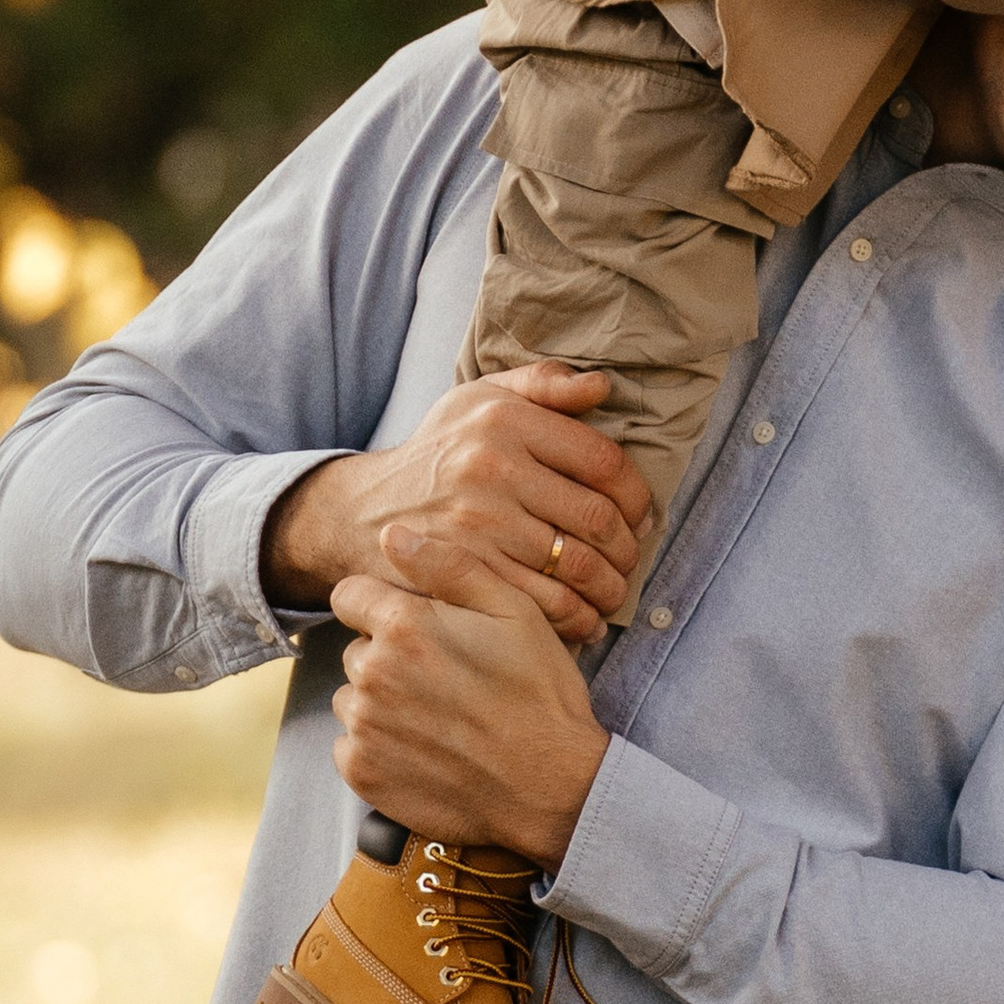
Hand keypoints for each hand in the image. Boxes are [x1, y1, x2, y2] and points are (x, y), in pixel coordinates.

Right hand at [263, 363, 652, 646]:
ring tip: (613, 593)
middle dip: (627, 549)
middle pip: (595, 518)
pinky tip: (584, 619)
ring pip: (575, 566)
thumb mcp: (480, 399)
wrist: (362, 511)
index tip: (641, 516)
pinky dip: (575, 618)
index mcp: (506, 421)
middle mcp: (492, 469)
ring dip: (608, 589)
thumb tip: (603, 386)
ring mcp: (476, 525)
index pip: (603, 461)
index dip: (636, 495)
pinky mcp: (463, 573)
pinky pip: (540, 603)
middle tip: (631, 561)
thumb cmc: (438, 452)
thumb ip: (544, 384)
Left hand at [331, 533, 611, 867]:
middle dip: (389, 653)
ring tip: (439, 713)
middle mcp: (372, 674)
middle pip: (357, 647)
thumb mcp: (514, 611)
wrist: (550, 786)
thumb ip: (449, 565)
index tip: (416, 620)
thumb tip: (392, 533)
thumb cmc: (538, 692)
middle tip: (445, 674)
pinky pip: (351, 744)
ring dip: (382, 699)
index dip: (382, 602)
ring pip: (353, 696)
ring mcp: (363, 728)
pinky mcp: (362, 773)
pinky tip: (426, 746)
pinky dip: (380, 744)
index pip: (349, 594)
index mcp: (405, 626)